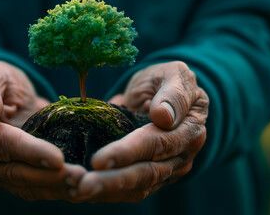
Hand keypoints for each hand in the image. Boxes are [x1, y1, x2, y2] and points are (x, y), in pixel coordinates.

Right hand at [0, 61, 85, 200]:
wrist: (2, 93)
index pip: (2, 145)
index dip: (30, 152)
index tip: (57, 158)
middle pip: (16, 172)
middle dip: (49, 177)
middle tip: (79, 177)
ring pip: (27, 186)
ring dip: (56, 188)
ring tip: (83, 186)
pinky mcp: (13, 177)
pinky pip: (35, 188)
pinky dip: (57, 190)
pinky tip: (78, 189)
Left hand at [76, 61, 208, 202]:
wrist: (162, 94)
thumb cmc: (166, 81)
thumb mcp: (173, 74)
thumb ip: (172, 93)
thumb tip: (163, 117)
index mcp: (190, 128)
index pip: (157, 144)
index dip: (127, 152)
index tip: (98, 160)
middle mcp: (182, 155)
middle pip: (147, 173)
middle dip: (113, 180)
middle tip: (83, 185)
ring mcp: (169, 170)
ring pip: (139, 187)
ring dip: (108, 191)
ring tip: (79, 192)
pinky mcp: (154, 178)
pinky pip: (132, 191)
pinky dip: (109, 194)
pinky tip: (86, 194)